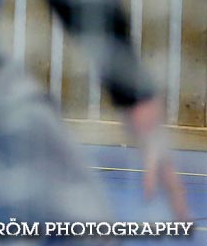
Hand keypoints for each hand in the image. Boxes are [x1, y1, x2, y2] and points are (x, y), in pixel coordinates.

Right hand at [126, 97, 189, 219]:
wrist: (141, 97)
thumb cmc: (139, 110)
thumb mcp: (140, 130)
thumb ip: (143, 140)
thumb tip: (137, 139)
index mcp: (162, 156)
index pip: (173, 182)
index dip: (177, 199)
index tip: (182, 216)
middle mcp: (164, 157)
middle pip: (175, 185)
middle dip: (179, 205)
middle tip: (185, 224)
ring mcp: (158, 153)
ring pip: (169, 181)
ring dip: (175, 201)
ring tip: (181, 218)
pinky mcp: (148, 147)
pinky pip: (148, 168)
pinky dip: (149, 183)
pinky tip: (148, 197)